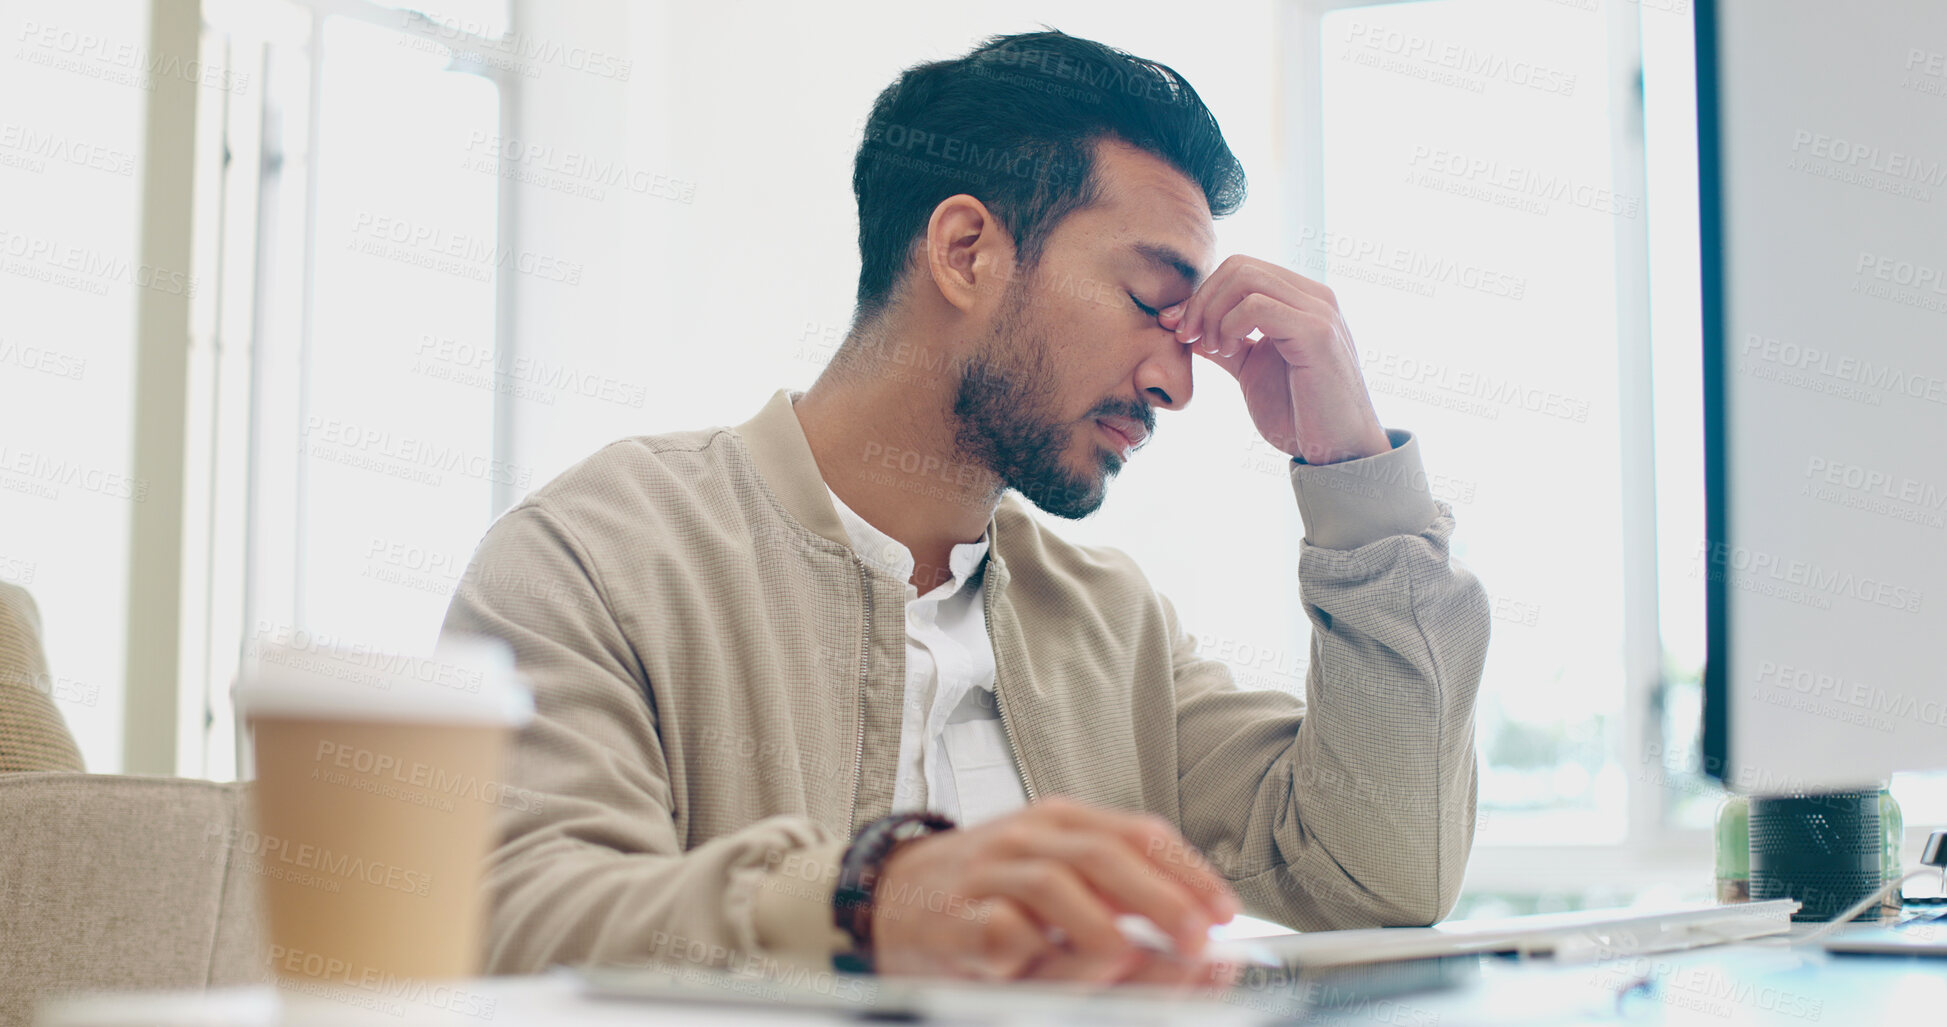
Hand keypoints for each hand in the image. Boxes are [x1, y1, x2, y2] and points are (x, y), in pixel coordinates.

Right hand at [869, 797, 1241, 987]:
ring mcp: (989, 875)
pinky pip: (1002, 931)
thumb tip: (1199, 939)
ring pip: (1055, 887)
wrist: (889, 897)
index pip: (1139, 833)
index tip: (1225, 913)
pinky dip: (1034, 950)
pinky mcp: (955, 919)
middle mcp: (1028, 837)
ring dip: (1101, 930)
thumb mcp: (1056, 877)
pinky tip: (1051, 966)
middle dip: (1161, 900)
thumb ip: (1118, 900)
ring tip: (1128, 960)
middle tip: (1197, 941)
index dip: (1189, 872)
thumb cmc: (988, 894)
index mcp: (1062, 820)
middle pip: (1106, 855)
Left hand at [1158, 256, 1389, 465]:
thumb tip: (1183, 324)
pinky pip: (1258, 306)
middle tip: (1189, 340)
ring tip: (1214, 350)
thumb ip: (1224, 342)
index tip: (1180, 331)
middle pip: (1238, 265)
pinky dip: (1230, 326)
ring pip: (1246, 278)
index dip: (1202, 296)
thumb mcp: (1250, 370)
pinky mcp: (1317, 332)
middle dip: (1201, 301)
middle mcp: (1314, 295)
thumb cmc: (1298, 413)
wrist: (1337, 450)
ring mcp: (1319, 310)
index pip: (1240, 268)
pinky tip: (1230, 353)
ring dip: (1214, 314)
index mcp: (1300, 299)